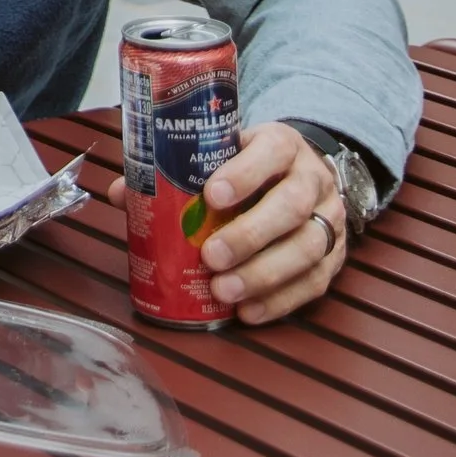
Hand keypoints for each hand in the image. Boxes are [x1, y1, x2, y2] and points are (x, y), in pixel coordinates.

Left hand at [105, 118, 345, 324]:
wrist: (304, 174)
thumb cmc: (250, 166)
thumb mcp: (222, 153)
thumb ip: (174, 169)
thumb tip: (120, 193)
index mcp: (281, 144)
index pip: (270, 152)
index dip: (244, 173)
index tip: (212, 195)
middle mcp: (312, 179)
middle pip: (291, 207)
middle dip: (250, 235)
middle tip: (210, 256)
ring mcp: (329, 219)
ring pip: (307, 248)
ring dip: (264, 275)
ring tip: (224, 292)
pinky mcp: (335, 258)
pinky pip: (314, 283)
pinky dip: (280, 301)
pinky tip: (248, 312)